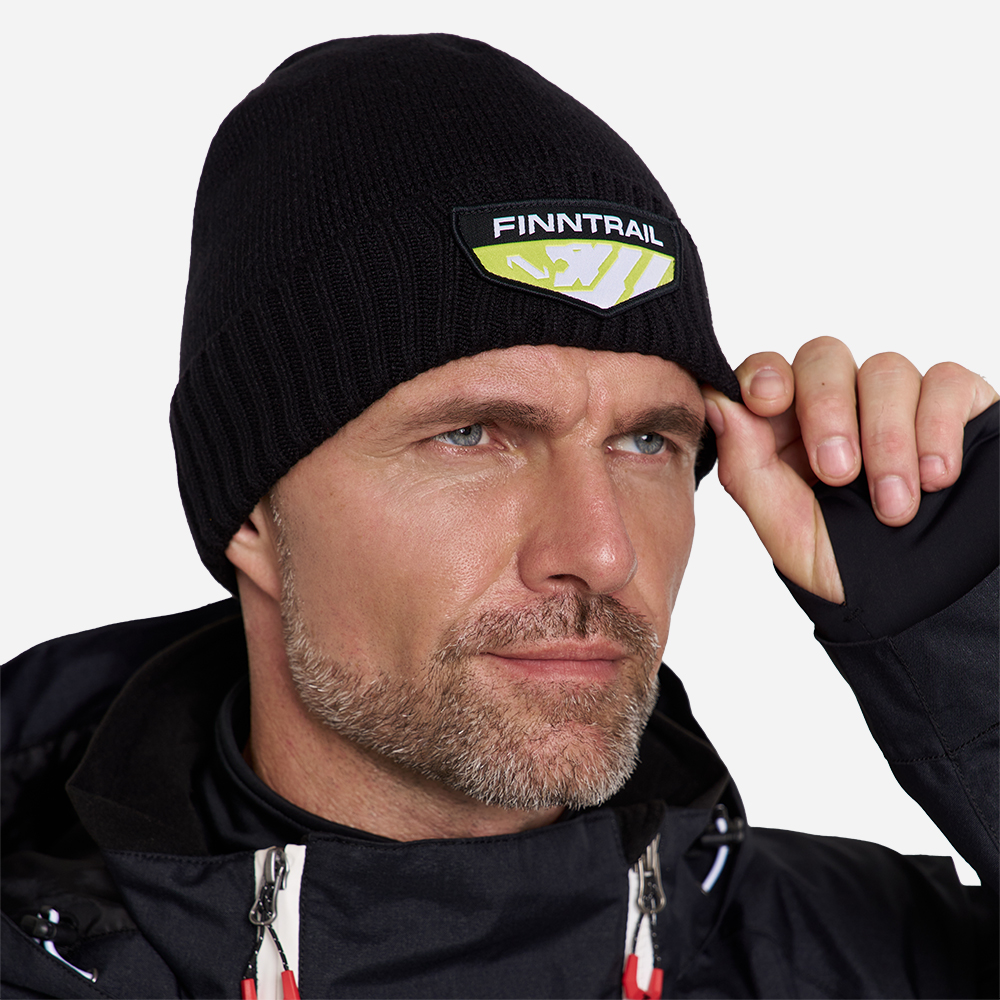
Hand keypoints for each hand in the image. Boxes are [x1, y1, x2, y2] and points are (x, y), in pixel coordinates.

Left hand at [701, 337, 997, 603]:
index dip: (765, 374)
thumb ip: (747, 467)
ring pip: (885, 369)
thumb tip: (717, 403)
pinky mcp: (954, 403)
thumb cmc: (848, 565)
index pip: (767, 371)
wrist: (924, 600)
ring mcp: (896, 399)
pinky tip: (936, 477)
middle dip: (827, 409)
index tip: (768, 402)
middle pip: (823, 356)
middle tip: (839, 473)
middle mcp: (840, 402)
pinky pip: (945, 382)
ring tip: (893, 505)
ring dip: (887, 439)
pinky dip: (937, 429)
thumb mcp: (787, 529)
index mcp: (787, 428)